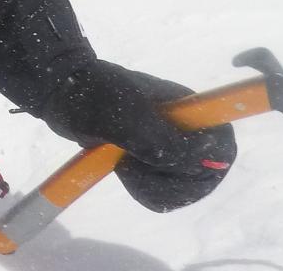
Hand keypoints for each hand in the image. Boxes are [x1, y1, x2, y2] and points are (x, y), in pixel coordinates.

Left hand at [40, 59, 236, 211]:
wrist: (59, 92)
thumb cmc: (92, 95)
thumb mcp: (127, 117)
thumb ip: (163, 142)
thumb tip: (206, 157)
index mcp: (189, 111)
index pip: (223, 144)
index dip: (209, 163)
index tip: (177, 167)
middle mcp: (184, 130)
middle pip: (205, 174)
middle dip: (173, 182)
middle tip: (136, 166)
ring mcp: (166, 147)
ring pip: (182, 187)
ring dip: (153, 186)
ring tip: (124, 164)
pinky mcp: (147, 160)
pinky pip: (161, 191)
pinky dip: (144, 189)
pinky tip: (122, 170)